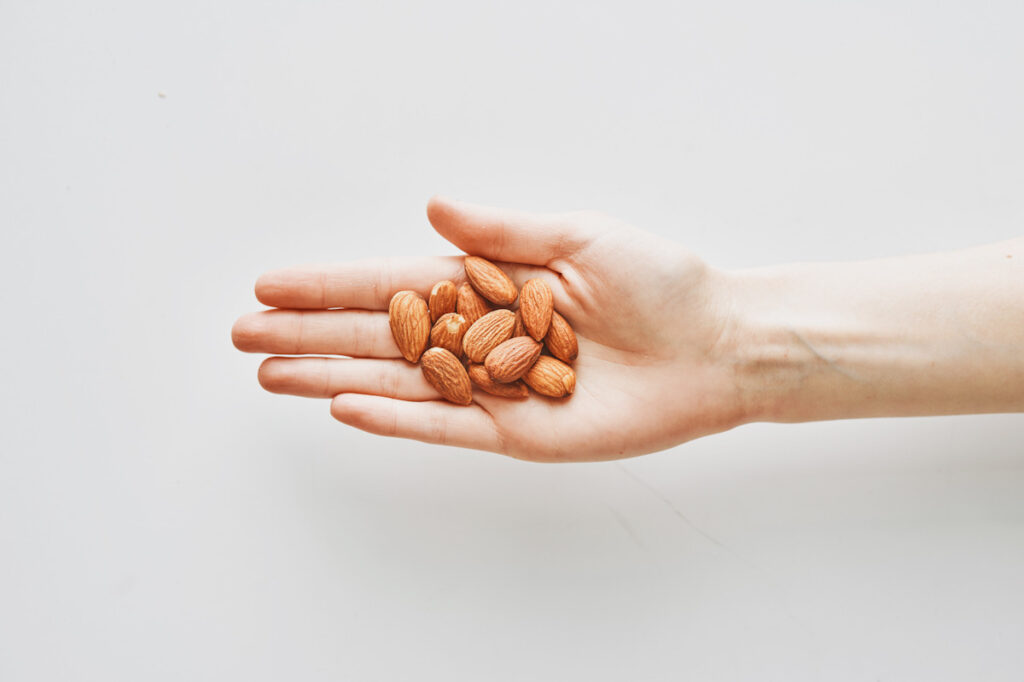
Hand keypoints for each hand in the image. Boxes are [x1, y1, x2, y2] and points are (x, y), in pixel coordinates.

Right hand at [232, 196, 746, 460]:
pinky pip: (445, 424)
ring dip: (331, 378)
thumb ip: (500, 231)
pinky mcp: (518, 431)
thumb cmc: (658, 282)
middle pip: (378, 337)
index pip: (392, 284)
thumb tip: (431, 208)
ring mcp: (494, 387)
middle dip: (309, 335)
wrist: (715, 346)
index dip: (330, 286)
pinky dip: (395, 416)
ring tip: (270, 374)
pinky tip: (344, 405)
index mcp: (489, 283)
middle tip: (243, 336)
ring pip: (397, 382)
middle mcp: (480, 336)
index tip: (270, 284)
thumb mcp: (576, 237)